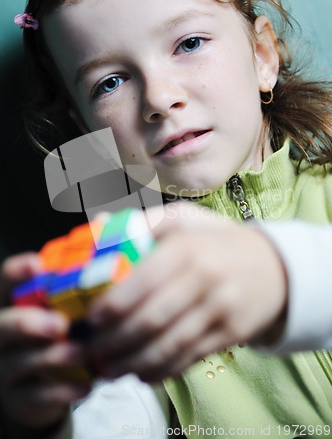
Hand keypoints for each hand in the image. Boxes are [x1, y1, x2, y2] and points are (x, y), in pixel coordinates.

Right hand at [0, 254, 90, 435]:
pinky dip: (64, 390)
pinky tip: (86, 384)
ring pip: (20, 362)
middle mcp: (2, 334)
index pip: (4, 283)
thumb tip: (112, 253)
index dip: (16, 273)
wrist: (42, 384)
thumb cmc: (56, 333)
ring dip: (54, 357)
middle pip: (3, 326)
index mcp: (11, 304)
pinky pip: (37, 397)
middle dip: (29, 324)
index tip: (37, 265)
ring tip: (82, 352)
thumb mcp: (59, 308)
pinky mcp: (19, 398)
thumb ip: (72, 287)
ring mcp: (6, 368)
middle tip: (61, 324)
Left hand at [87, 203, 287, 381]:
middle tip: (90, 350)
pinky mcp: (231, 334)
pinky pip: (190, 358)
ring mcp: (221, 310)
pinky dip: (161, 371)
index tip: (91, 319)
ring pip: (169, 345)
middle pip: (153, 319)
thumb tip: (102, 224)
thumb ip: (145, 222)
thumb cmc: (217, 241)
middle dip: (115, 340)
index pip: (145, 281)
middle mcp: (205, 279)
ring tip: (108, 369)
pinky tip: (141, 373)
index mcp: (188, 248)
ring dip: (133, 362)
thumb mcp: (186, 219)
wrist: (275, 267)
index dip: (114, 304)